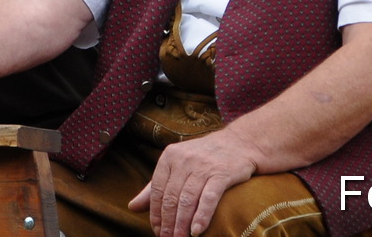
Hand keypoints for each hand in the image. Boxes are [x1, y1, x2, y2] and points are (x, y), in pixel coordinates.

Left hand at [129, 128, 260, 236]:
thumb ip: (154, 187)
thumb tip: (132, 207)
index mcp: (169, 157)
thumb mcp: (176, 166)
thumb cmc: (203, 158)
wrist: (239, 143)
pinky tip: (196, 231)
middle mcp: (184, 159)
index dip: (156, 214)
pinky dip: (201, 216)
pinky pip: (209, 198)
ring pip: (187, 200)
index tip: (157, 231)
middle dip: (168, 223)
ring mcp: (203, 166)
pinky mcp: (222, 173)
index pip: (157, 191)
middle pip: (171, 198)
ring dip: (182, 224)